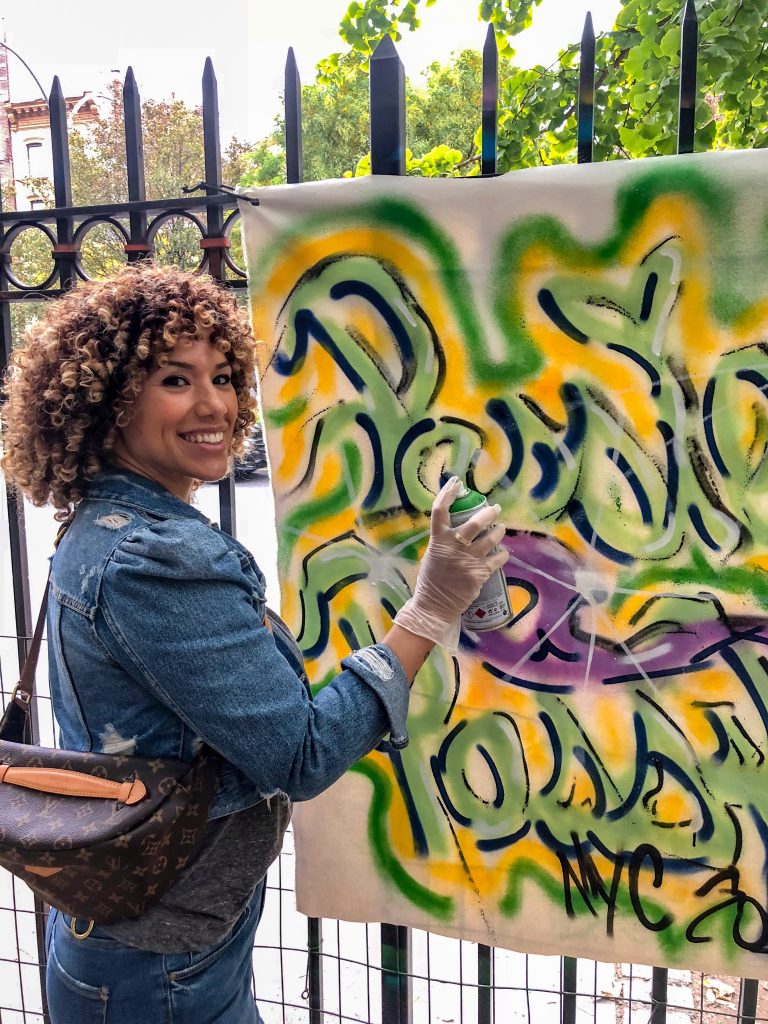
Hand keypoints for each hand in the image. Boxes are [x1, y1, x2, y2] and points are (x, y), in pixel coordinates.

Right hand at [394, 477, 507, 653]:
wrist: (435, 606)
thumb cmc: (431, 581)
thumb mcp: (432, 556)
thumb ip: (443, 542)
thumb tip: (457, 529)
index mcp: (438, 540)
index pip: (440, 510)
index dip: (448, 493)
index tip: (456, 482)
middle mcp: (454, 546)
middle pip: (475, 522)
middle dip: (489, 513)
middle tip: (495, 510)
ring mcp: (468, 560)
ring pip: (491, 539)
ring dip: (499, 532)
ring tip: (501, 530)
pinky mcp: (480, 574)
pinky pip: (498, 559)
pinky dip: (503, 555)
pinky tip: (503, 554)